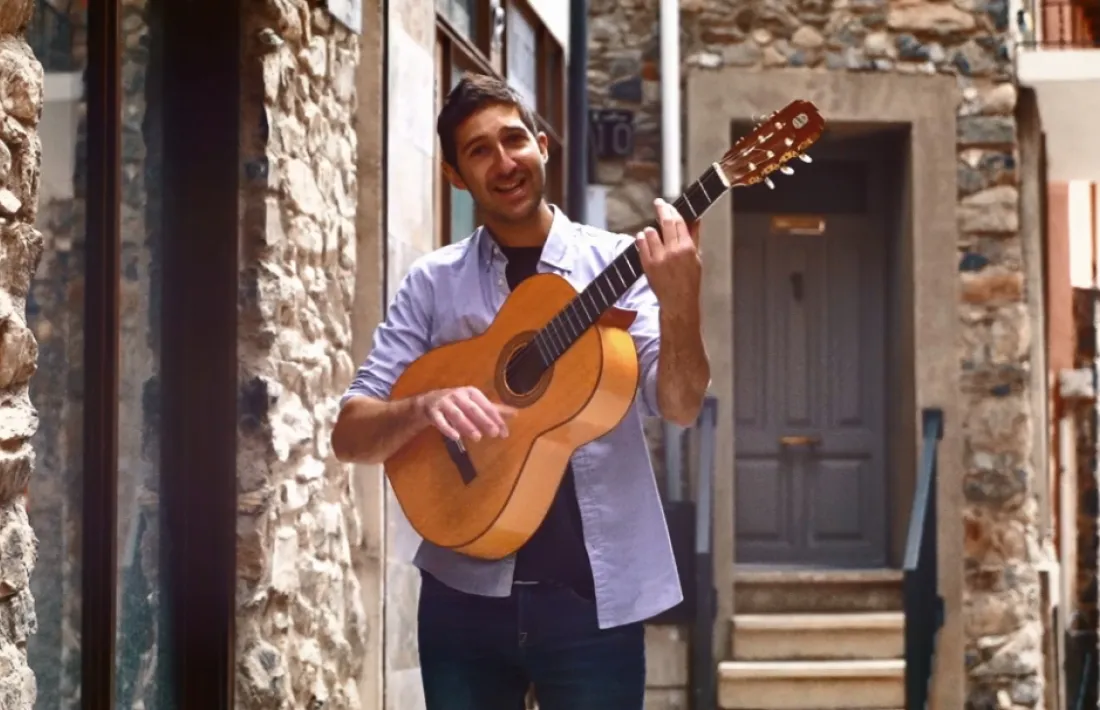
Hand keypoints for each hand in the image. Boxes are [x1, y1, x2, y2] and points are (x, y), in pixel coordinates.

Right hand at [416, 386, 516, 442]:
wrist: (429, 402)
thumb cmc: (458, 403)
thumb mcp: (476, 404)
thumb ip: (494, 410)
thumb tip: (516, 413)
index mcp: (472, 393)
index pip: (487, 407)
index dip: (497, 419)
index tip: (504, 433)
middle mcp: (459, 395)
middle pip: (473, 409)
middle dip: (484, 421)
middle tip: (494, 433)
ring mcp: (445, 402)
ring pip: (457, 414)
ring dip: (467, 425)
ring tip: (478, 437)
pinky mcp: (434, 412)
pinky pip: (440, 421)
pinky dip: (447, 428)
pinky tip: (456, 437)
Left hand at [637, 198, 701, 312]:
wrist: (678, 301)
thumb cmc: (689, 281)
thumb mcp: (696, 258)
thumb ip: (694, 237)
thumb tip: (695, 220)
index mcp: (687, 248)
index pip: (679, 221)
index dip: (673, 210)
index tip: (668, 205)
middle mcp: (673, 251)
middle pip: (665, 222)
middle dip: (661, 209)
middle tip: (658, 203)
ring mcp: (659, 257)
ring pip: (650, 232)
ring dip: (650, 229)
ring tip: (651, 231)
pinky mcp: (647, 264)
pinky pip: (640, 244)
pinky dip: (641, 239)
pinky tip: (643, 239)